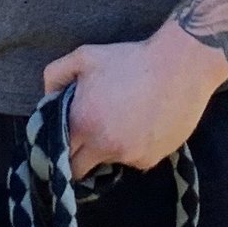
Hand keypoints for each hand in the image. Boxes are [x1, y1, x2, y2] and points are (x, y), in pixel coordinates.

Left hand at [42, 22, 225, 174]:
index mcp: (82, 124)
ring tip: (123, 121)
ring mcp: (129, 156)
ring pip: (110, 162)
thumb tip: (47, 97)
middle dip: (79, 158)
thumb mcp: (85, 57)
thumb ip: (56, 75)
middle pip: (80, 170)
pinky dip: (135, 148)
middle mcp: (103, 146)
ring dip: (110, 149)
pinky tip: (143, 125)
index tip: (64, 143)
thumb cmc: (130, 59)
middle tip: (88, 140)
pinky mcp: (151, 159)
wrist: (180, 67)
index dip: (58, 149)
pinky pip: (135, 160)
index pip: (58, 155)